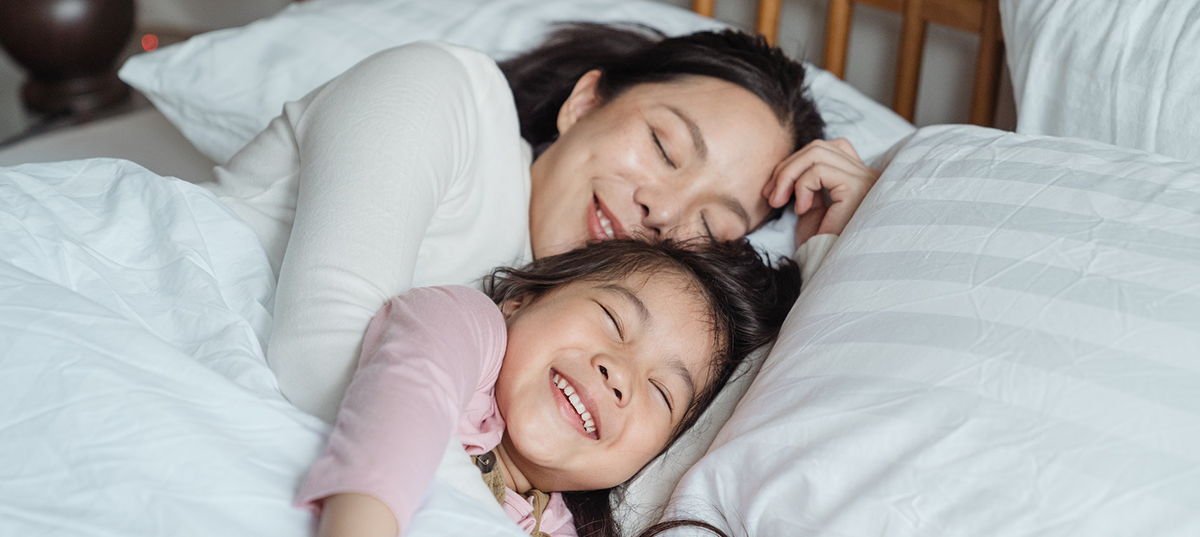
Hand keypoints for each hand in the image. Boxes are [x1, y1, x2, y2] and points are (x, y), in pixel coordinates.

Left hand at [762, 138, 880, 240]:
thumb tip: (786, 166)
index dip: (794, 164)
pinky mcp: (856, 188)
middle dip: (786, 168)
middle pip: (819, 147)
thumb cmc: (821, 246)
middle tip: (770, 197)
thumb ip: (808, 183)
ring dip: (788, 175)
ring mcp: (865, 180)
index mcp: (859, 178)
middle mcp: (868, 175)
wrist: (831, 269)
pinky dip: (801, 187)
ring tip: (780, 202)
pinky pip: (819, 171)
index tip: (774, 191)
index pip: (826, 149)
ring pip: (817, 152)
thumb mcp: (812, 208)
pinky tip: (802, 210)